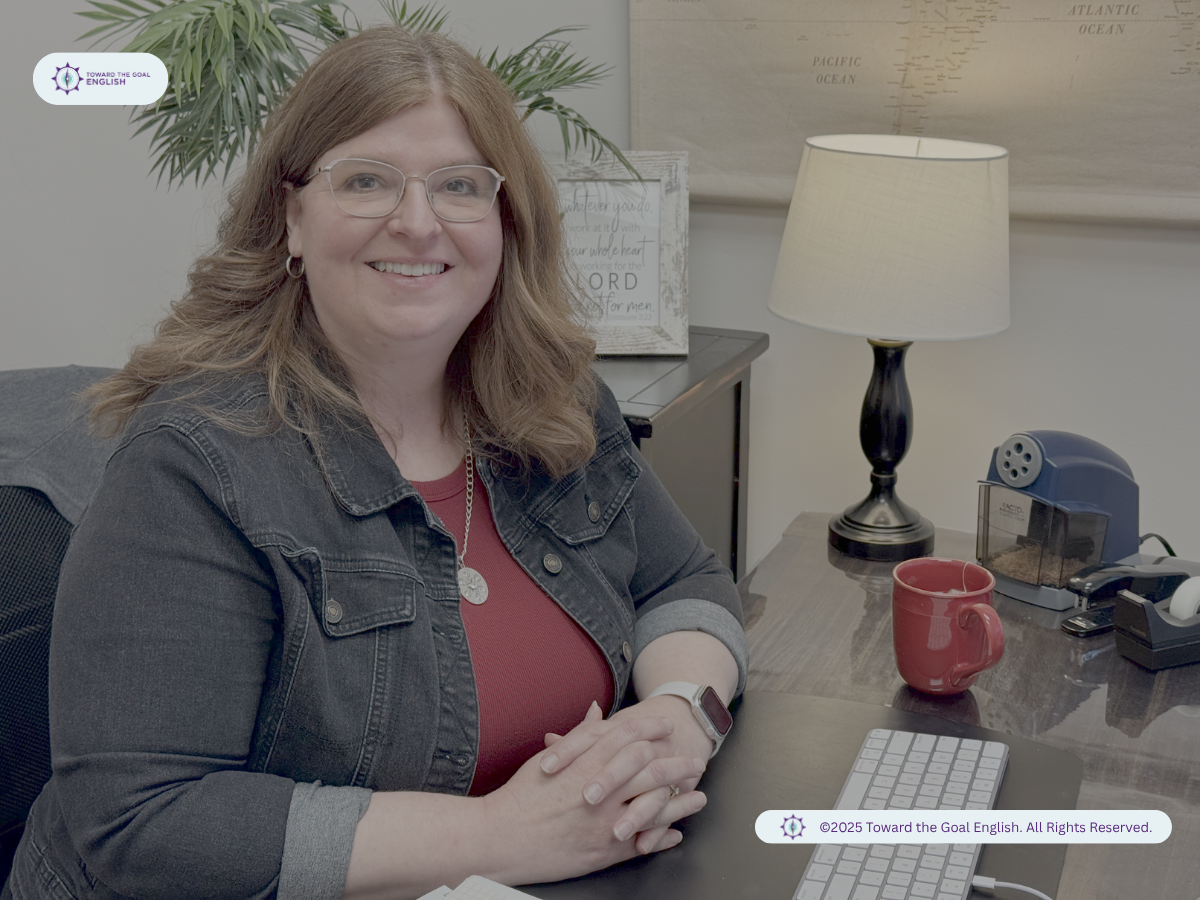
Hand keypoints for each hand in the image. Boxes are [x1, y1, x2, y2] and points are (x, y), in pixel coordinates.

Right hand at [480, 705, 705, 884]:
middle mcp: (601, 791)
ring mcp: (605, 822)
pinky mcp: (604, 851)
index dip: (652, 730)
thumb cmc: (520, 798)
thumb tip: (598, 712)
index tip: (668, 727)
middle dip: (677, 765)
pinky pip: (643, 842)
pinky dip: (663, 837)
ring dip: (680, 802)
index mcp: (586, 764)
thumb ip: (579, 736)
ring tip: (699, 797)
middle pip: (650, 770)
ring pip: (654, 808)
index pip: (629, 738)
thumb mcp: (550, 759)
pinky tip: (677, 833)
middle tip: (695, 762)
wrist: (501, 838)